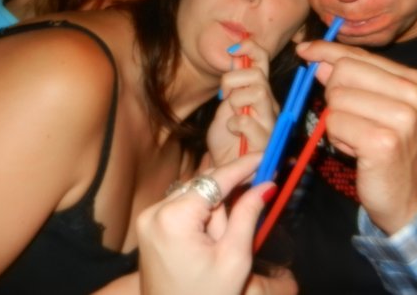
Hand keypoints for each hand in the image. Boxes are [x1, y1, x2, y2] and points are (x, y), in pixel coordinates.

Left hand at [137, 154, 275, 294]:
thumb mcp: (234, 258)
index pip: (216, 179)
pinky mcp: (149, 225)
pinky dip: (201, 213)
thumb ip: (248, 215)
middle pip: (204, 184)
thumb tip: (266, 185)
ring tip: (220, 243)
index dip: (244, 165)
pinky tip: (210, 238)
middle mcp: (155, 210)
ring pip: (195, 193)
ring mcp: (149, 217)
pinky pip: (182, 205)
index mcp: (174, 218)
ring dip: (215, 207)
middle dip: (230, 194)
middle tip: (255, 203)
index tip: (267, 156)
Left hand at [207, 39, 278, 165]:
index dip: (251, 48)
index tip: (232, 49)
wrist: (224, 167)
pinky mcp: (266, 141)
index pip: (262, 61)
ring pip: (258, 92)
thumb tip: (235, 55)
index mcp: (260, 91)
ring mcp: (270, 122)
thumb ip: (233, 83)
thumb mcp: (225, 104)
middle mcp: (270, 104)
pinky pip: (247, 121)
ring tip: (231, 114)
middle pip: (258, 75)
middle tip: (225, 96)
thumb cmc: (226, 138)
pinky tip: (232, 131)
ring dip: (236, 100)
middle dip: (233, 80)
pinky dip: (234, 123)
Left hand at [296, 40, 416, 233]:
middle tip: (352, 120)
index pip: (358, 55)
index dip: (326, 52)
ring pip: (336, 98)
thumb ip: (352, 80)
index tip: (305, 50)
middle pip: (343, 71)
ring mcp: (401, 118)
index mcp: (414, 80)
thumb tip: (318, 60)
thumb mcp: (377, 107)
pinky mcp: (383, 142)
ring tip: (358, 138)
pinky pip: (335, 124)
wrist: (412, 200)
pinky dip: (337, 139)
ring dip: (337, 121)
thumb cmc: (391, 151)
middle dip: (334, 95)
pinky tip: (357, 151)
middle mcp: (412, 94)